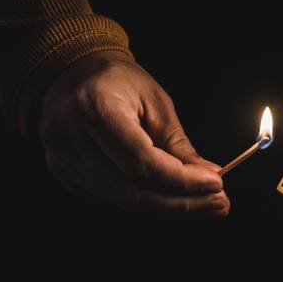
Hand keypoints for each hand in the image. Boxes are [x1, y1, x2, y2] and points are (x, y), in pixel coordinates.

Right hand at [39, 51, 228, 215]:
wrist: (73, 74)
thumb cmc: (117, 80)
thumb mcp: (155, 101)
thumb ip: (177, 143)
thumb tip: (207, 177)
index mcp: (94, 108)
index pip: (141, 161)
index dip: (181, 180)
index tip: (216, 183)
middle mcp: (70, 139)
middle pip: (132, 191)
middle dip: (182, 202)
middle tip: (219, 203)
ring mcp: (63, 162)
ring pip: (124, 202)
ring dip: (170, 207)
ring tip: (205, 203)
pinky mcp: (67, 177)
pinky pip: (114, 200)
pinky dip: (149, 203)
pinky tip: (175, 198)